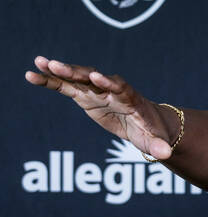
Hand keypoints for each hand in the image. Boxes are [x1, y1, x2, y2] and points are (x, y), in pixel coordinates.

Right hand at [24, 56, 177, 160]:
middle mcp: (112, 90)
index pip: (119, 88)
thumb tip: (166, 154)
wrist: (147, 122)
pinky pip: (66, 87)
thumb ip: (158, 146)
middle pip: (94, 78)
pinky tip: (32, 75)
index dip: (108, 83)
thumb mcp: (155, 140)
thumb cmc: (152, 131)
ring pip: (78, 78)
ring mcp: (97, 91)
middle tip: (57, 65)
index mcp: (130, 99)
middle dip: (77, 72)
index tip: (96, 77)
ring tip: (39, 62)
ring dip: (60, 71)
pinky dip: (51, 81)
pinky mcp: (85, 96)